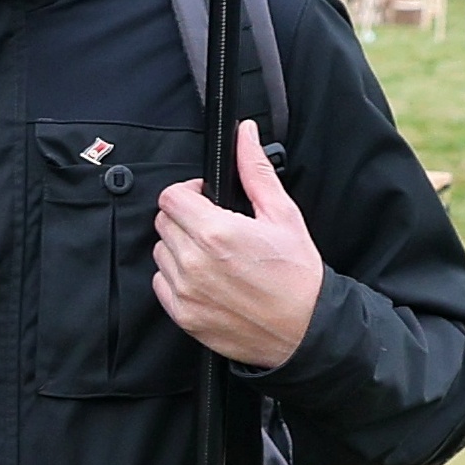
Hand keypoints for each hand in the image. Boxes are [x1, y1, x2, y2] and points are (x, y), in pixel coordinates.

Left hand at [150, 125, 325, 368]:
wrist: (304, 330)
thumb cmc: (297, 273)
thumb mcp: (282, 215)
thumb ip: (255, 171)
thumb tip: (244, 135)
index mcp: (216, 232)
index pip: (170, 197)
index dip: (187, 193)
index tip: (205, 199)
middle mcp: (193, 261)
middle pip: (163, 222)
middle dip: (184, 218)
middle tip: (214, 227)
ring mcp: (185, 290)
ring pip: (160, 252)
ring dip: (180, 247)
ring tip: (214, 255)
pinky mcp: (182, 314)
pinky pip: (161, 283)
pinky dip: (176, 277)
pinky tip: (207, 278)